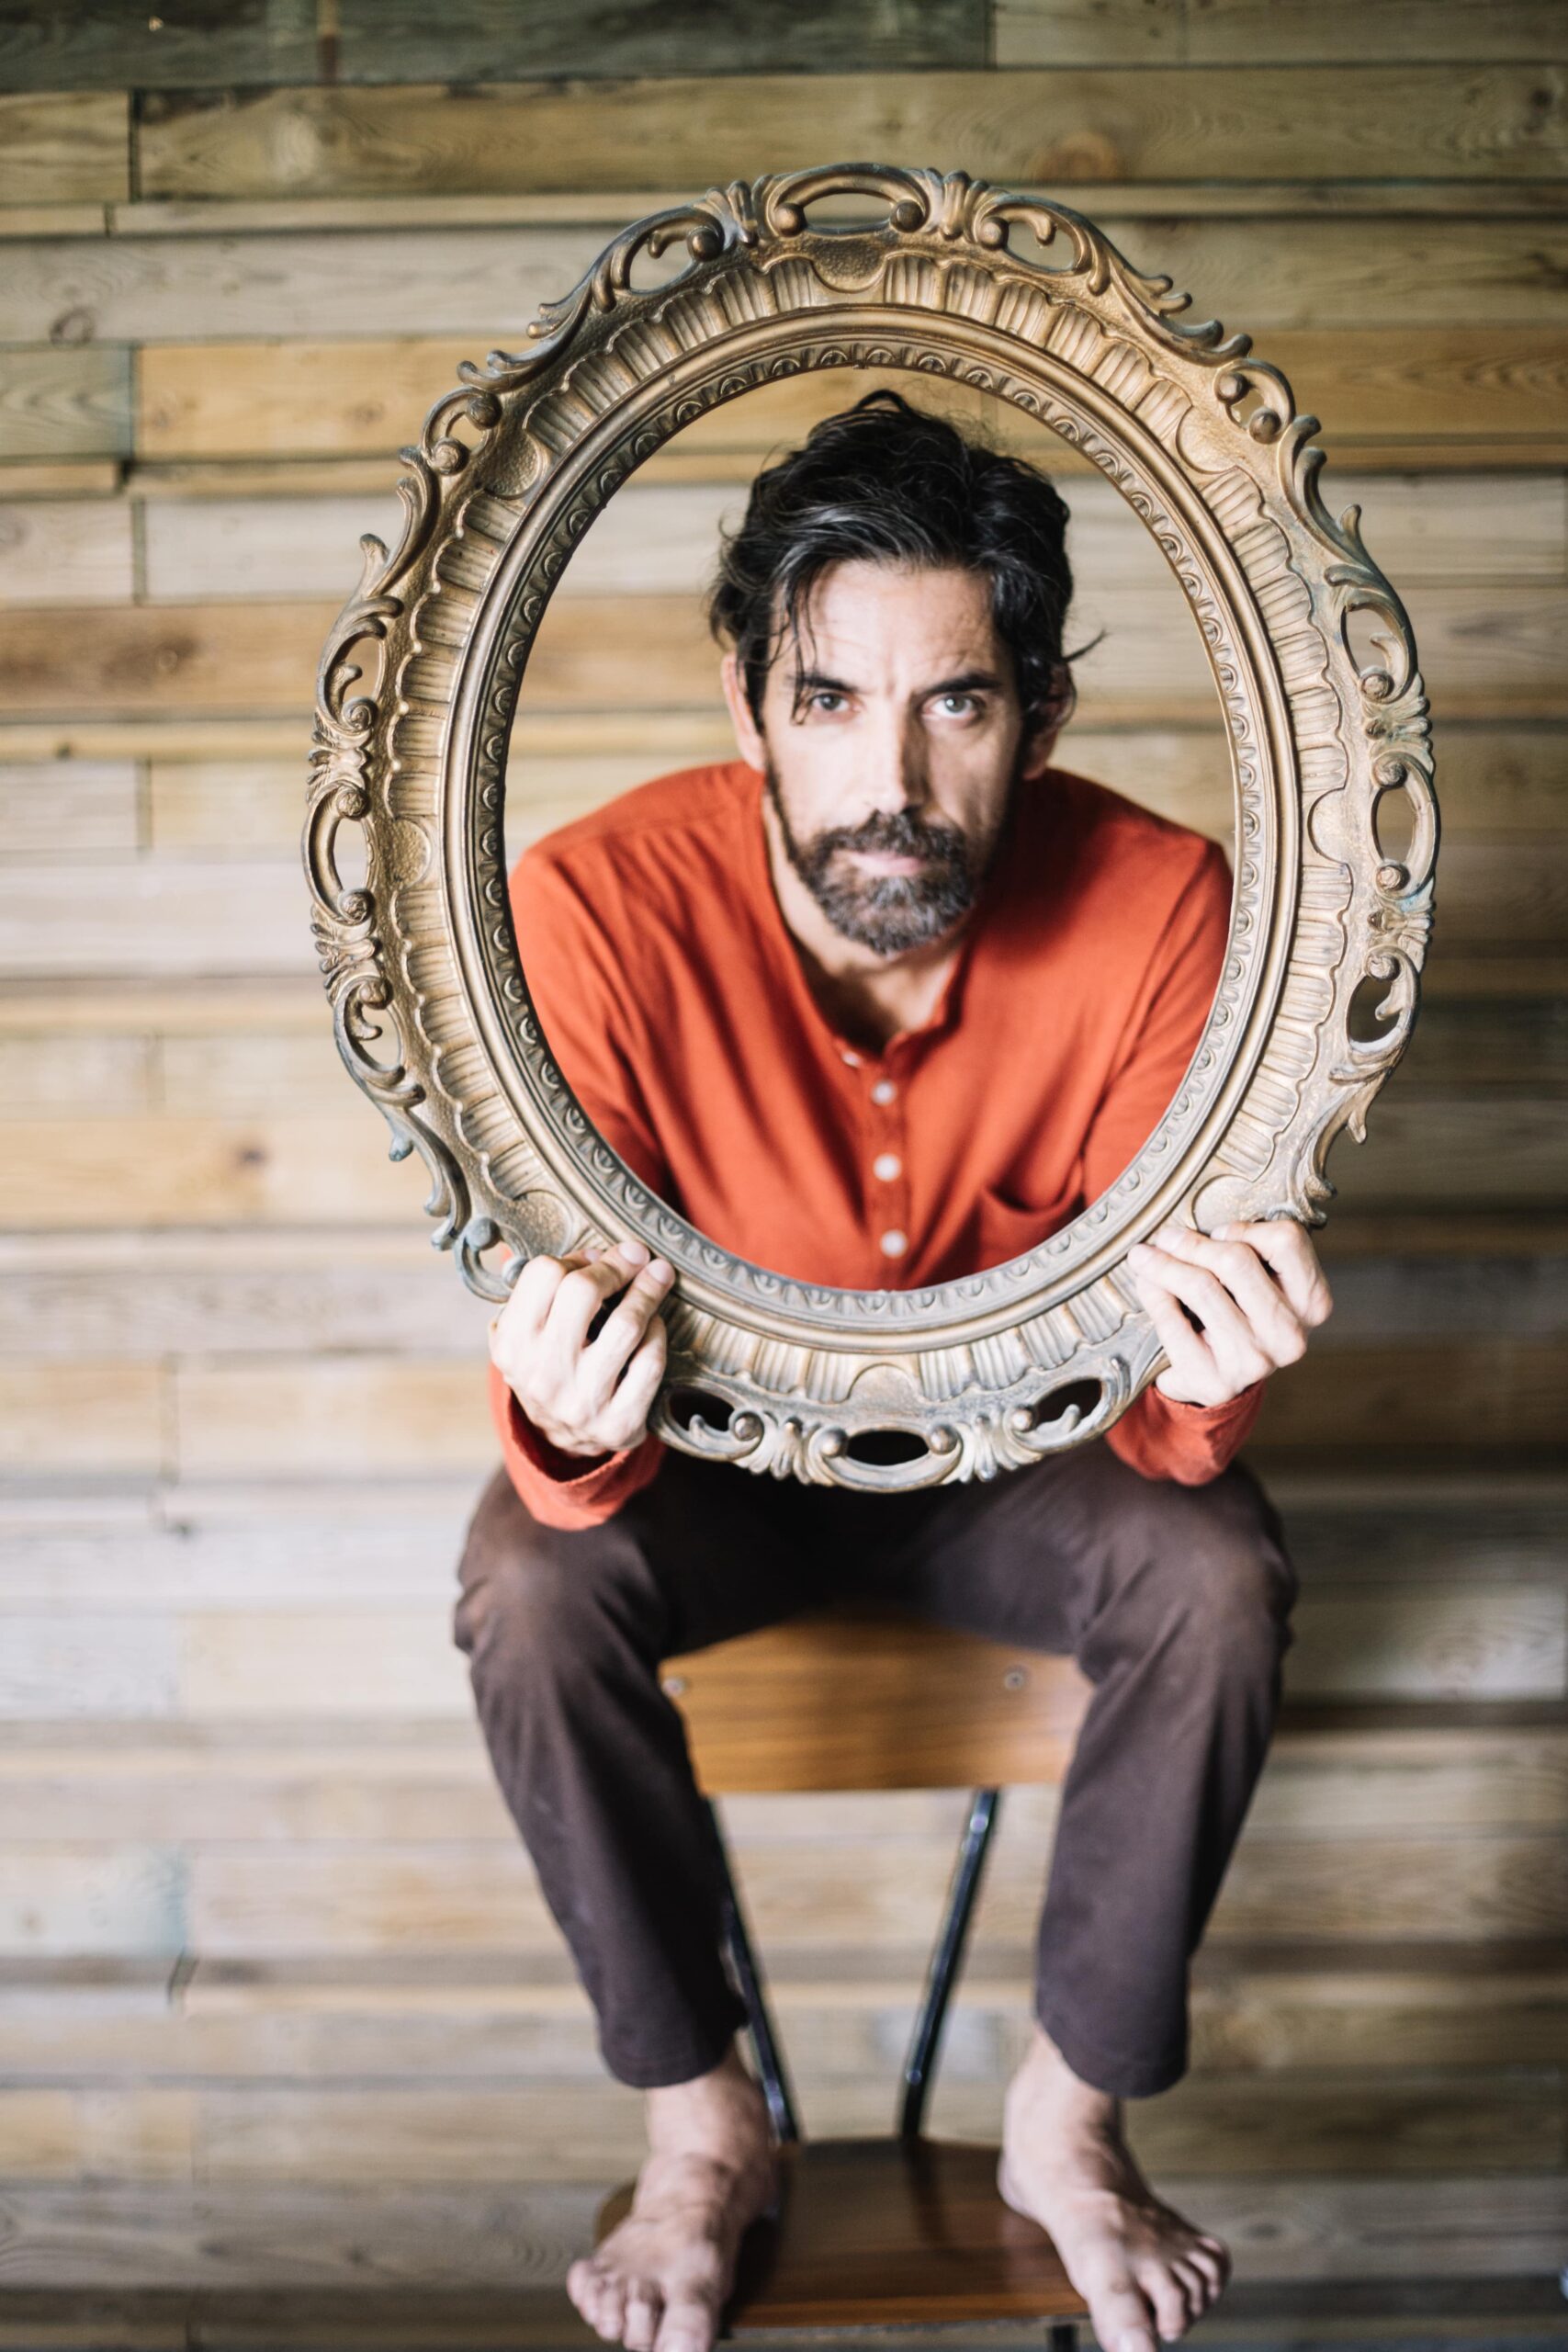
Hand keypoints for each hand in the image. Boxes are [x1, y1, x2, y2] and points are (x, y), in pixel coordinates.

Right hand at [488, 1236, 673, 1460]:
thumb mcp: (523, 1334)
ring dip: (648, 1290)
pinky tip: (655, 1323)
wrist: (560, 1440)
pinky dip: (657, 1333)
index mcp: (513, 1344)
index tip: (596, 1257)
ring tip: (660, 1275)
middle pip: (584, 1291)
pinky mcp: (619, 1421)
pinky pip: (651, 1362)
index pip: (543, 1274)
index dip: (577, 1256)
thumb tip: (597, 1253)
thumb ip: (543, 1292)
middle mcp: (544, 1373)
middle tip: (637, 1255)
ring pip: (626, 1325)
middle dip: (618, 1265)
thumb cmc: (547, 1368)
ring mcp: (583, 1400)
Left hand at [1125, 1216, 1332, 1407]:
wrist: (1216, 1377)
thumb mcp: (1261, 1280)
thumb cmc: (1238, 1314)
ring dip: (1163, 1265)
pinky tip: (1145, 1283)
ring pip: (1200, 1286)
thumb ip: (1250, 1248)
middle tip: (1165, 1236)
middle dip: (1192, 1243)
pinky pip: (1172, 1318)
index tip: (1217, 1232)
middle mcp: (1291, 1335)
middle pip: (1236, 1261)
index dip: (1244, 1228)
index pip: (1286, 1241)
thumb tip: (1192, 1217)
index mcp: (1313, 1303)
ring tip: (1143, 1256)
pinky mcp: (1215, 1379)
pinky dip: (1153, 1293)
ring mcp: (1255, 1361)